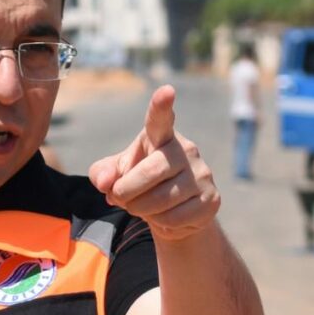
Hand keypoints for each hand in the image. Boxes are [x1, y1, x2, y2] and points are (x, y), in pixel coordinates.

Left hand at [88, 84, 219, 242]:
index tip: (166, 91)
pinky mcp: (211, 199)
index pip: (160, 119)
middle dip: (126, 191)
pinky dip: (159, 223)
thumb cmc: (141, 185)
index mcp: (160, 137)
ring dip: (139, 209)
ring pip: (161, 199)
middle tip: (119, 198)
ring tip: (140, 207)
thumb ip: (102, 173)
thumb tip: (107, 182)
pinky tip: (163, 216)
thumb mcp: (116, 175)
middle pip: (150, 172)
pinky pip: (174, 217)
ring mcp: (202, 174)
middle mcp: (185, 150)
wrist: (175, 213)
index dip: (161, 105)